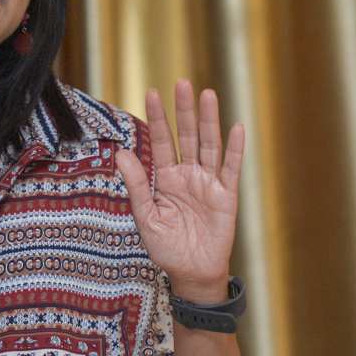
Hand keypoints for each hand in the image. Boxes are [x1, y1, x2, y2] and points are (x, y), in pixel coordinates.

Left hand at [114, 80, 244, 302]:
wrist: (192, 273)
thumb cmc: (167, 247)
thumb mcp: (146, 216)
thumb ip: (136, 184)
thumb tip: (120, 153)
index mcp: (165, 178)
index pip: (161, 141)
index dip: (157, 118)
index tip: (151, 92)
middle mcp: (187, 174)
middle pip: (186, 136)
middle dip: (183, 110)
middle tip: (181, 82)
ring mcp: (208, 183)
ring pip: (208, 144)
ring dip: (208, 120)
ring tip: (207, 94)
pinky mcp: (226, 195)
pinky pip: (231, 167)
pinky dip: (234, 148)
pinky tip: (235, 127)